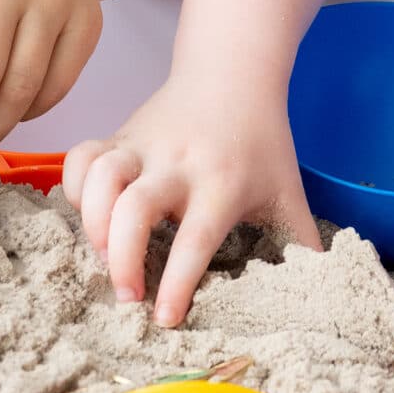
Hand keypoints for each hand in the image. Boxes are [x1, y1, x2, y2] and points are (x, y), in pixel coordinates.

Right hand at [63, 76, 321, 327]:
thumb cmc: (262, 142)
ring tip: (103, 257)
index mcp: (222, 184)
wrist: (233, 72)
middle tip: (128, 297)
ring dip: (92, 224)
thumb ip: (303, 246)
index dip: (178, 283)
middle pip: (134, 209)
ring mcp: (142, 145)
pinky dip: (72, 187)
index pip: (195, 238)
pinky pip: (80, 157)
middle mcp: (177, 164)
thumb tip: (321, 298)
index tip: (165, 320)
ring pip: (100, 178)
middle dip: (123, 259)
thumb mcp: (288, 192)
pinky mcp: (118, 134)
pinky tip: (86, 213)